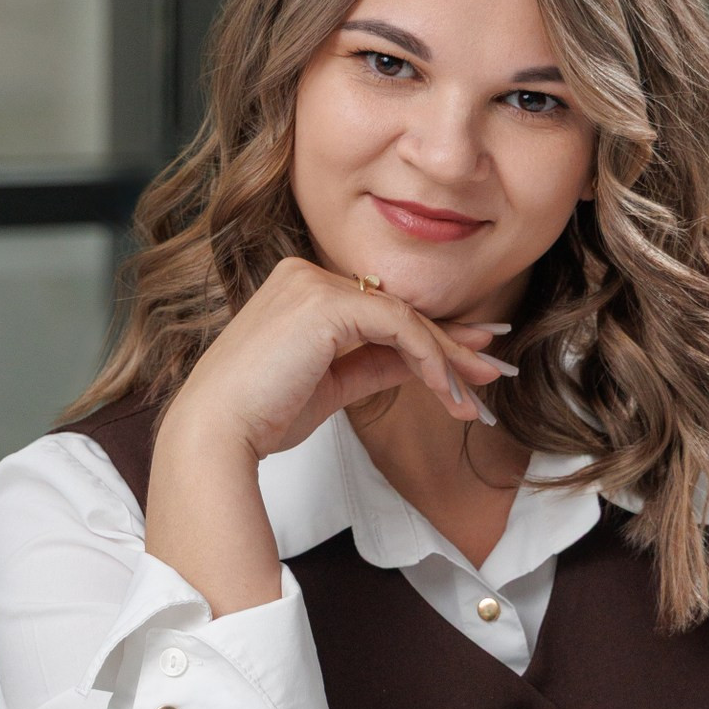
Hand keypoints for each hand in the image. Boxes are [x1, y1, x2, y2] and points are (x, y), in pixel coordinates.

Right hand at [171, 255, 508, 460]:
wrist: (216, 434)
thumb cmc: (260, 415)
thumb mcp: (332, 385)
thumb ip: (376, 364)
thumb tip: (423, 364)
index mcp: (299, 288)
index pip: (378, 308)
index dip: (429, 334)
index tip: (470, 358)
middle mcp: (305, 274)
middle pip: (395, 309)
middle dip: (451, 342)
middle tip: (492, 368)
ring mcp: (313, 282)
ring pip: (403, 316)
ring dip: (447, 357)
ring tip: (477, 391)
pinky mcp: (326, 302)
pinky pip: (398, 326)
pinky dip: (429, 358)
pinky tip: (447, 389)